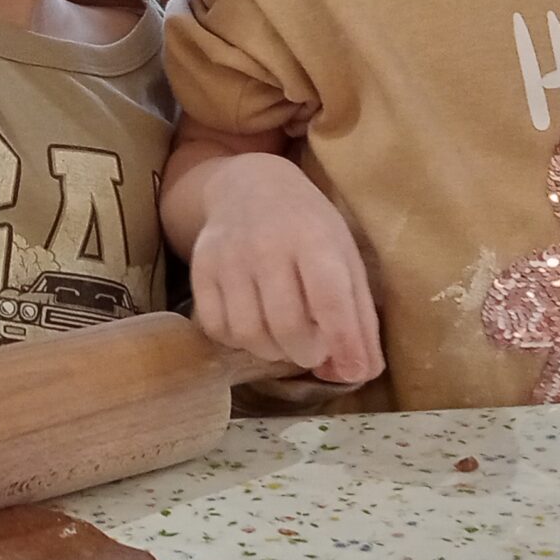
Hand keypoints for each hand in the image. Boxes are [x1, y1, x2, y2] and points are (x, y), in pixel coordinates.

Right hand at [186, 152, 382, 383]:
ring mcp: (228, 257)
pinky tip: (253, 326)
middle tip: (313, 349)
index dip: (343, 342)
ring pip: (248, 334)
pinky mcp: (200, 269)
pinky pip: (217, 328)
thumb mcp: (346, 258)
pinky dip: (238, 341)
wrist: (249, 186)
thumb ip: (359, 316)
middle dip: (306, 352)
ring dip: (272, 351)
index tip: (352, 370)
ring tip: (283, 338)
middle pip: (286, 325)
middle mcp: (267, 245)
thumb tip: (359, 372)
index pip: (329, 299)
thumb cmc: (308, 227)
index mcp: (314, 238)